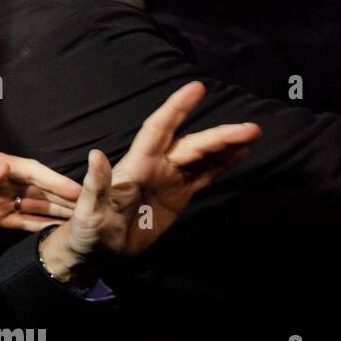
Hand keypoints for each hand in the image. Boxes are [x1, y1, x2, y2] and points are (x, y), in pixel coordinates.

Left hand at [0, 144, 79, 230]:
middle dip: (67, 199)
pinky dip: (40, 227)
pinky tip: (57, 233)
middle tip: (95, 209)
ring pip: (37, 207)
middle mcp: (7, 182)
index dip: (56, 181)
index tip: (79, 190)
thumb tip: (3, 170)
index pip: (34, 173)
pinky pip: (22, 222)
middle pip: (43, 191)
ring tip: (84, 223)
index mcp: (0, 166)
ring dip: (59, 214)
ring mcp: (3, 200)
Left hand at [39, 82, 259, 279]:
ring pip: (202, 156)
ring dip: (225, 146)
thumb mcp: (89, 210)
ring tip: (252, 134)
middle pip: (190, 144)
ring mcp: (169, 180)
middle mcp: (155, 166)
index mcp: (136, 165)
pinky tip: (241, 153)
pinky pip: (204, 175)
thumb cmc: (88, 229)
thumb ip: (96, 184)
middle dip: (219, 136)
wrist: (100, 253)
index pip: (158, 129)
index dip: (176, 108)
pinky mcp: (179, 196)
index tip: (197, 87)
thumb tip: (95, 154)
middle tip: (250, 129)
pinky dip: (223, 164)